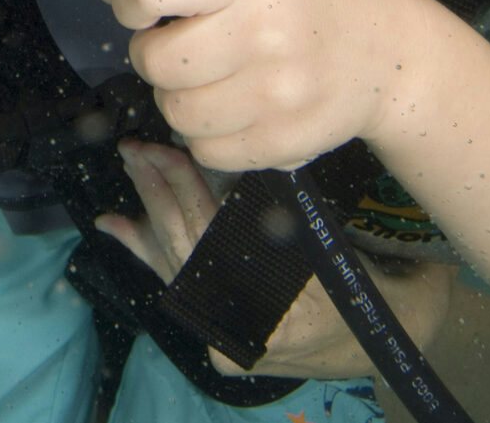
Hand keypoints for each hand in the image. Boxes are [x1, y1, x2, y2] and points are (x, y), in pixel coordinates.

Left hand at [95, 139, 425, 379]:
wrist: (378, 339)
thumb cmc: (362, 280)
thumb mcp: (330, 238)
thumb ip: (284, 209)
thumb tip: (230, 156)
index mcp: (277, 298)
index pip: (216, 235)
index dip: (190, 189)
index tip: (170, 149)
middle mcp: (245, 324)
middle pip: (187, 246)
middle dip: (160, 192)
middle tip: (138, 149)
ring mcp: (226, 334)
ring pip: (174, 264)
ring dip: (148, 212)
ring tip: (131, 168)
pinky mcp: (217, 334)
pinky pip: (175, 284)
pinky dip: (144, 249)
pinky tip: (111, 223)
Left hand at [98, 0, 440, 172]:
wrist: (388, 53)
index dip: (131, 1)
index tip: (144, 5)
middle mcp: (262, 30)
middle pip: (154, 62)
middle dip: (153, 54)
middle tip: (181, 46)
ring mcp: (276, 93)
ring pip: (174, 112)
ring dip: (177, 98)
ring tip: (207, 79)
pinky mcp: (284, 143)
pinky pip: (204, 151)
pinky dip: (206, 135)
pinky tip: (232, 109)